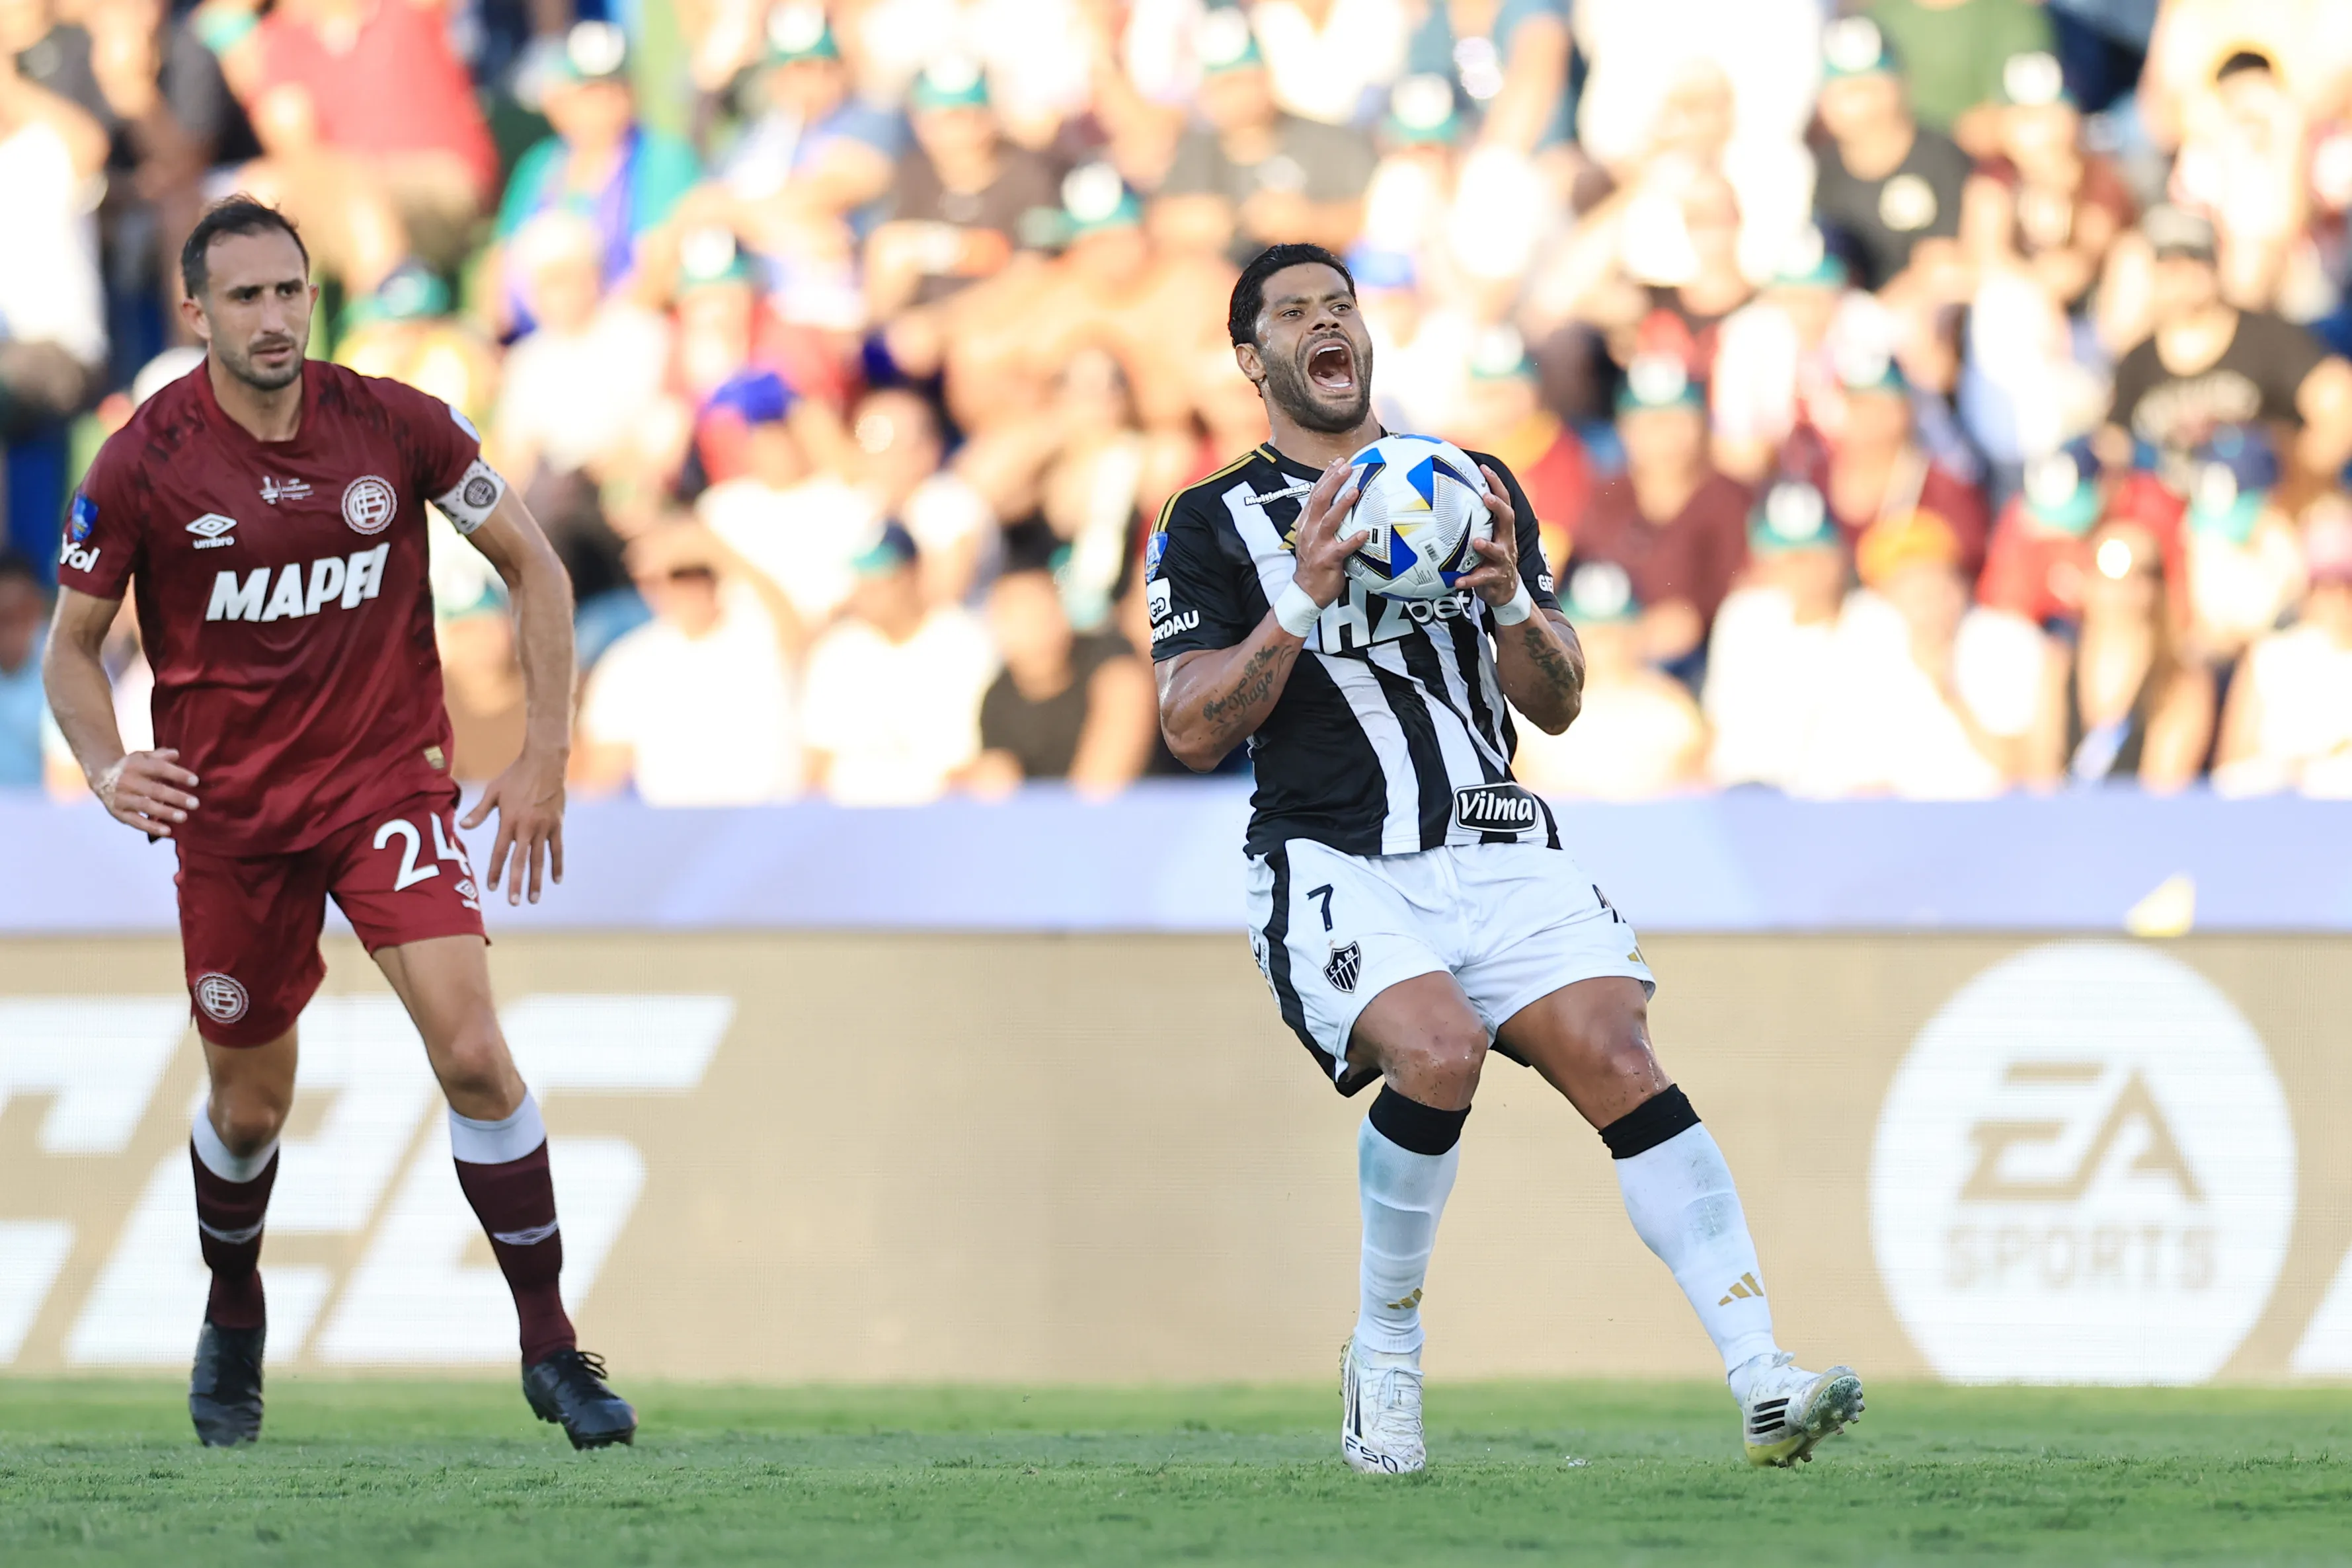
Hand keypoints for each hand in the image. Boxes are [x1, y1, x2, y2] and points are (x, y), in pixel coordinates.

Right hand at [93, 749, 198, 836]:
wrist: (101, 776)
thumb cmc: (132, 767)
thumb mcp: (143, 757)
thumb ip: (160, 756)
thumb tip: (176, 754)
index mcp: (136, 765)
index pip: (159, 768)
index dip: (177, 774)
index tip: (195, 781)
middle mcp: (127, 781)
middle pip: (154, 789)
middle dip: (175, 797)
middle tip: (195, 803)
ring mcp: (121, 797)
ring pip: (145, 806)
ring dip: (165, 812)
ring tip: (184, 817)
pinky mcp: (118, 812)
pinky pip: (135, 821)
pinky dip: (150, 827)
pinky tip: (167, 831)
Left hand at [463, 746, 566, 904]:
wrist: (545, 763)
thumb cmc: (516, 776)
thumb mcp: (494, 791)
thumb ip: (479, 811)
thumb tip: (462, 826)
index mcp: (509, 821)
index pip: (500, 851)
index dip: (495, 870)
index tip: (492, 887)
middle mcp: (527, 828)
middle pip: (521, 861)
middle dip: (516, 883)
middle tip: (514, 902)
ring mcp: (544, 827)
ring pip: (540, 859)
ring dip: (536, 880)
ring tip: (533, 898)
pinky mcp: (557, 824)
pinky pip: (557, 849)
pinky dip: (557, 864)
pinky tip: (556, 879)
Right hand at [1290, 459, 1372, 608]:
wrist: (1306, 590)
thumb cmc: (1315, 562)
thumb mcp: (1315, 536)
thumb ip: (1326, 519)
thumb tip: (1343, 502)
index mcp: (1307, 522)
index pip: (1314, 494)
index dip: (1326, 477)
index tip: (1338, 463)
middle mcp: (1310, 530)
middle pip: (1319, 500)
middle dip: (1333, 482)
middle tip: (1346, 468)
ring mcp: (1317, 545)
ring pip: (1328, 520)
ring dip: (1341, 505)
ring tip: (1354, 491)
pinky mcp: (1327, 560)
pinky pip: (1342, 548)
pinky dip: (1353, 540)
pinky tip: (1364, 533)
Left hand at [1456, 463, 1524, 607]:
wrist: (1504, 590)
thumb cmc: (1489, 559)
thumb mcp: (1484, 537)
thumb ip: (1472, 523)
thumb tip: (1444, 501)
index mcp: (1502, 529)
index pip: (1504, 501)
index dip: (1496, 484)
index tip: (1484, 468)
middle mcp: (1506, 541)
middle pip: (1508, 519)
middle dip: (1499, 507)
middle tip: (1487, 497)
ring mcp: (1503, 560)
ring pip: (1498, 551)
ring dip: (1487, 545)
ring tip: (1476, 542)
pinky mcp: (1496, 579)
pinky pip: (1483, 579)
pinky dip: (1470, 579)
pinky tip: (1457, 581)